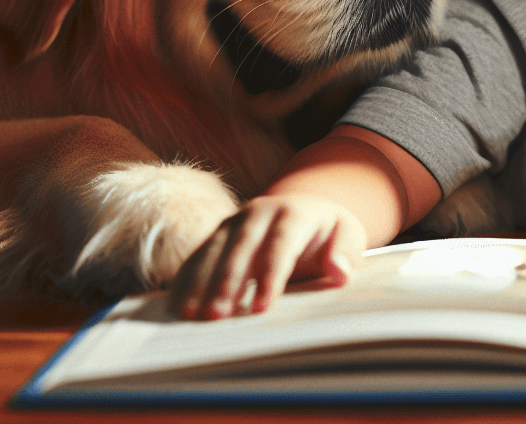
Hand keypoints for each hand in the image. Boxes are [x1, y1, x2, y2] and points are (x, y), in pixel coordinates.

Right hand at [169, 194, 365, 319]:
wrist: (307, 209)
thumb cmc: (330, 232)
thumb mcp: (349, 236)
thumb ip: (346, 253)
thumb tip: (339, 272)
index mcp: (294, 212)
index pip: (280, 245)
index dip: (270, 276)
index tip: (260, 308)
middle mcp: (260, 211)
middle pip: (241, 247)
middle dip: (226, 282)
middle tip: (216, 316)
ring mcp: (236, 220)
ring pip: (214, 250)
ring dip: (200, 282)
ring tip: (189, 314)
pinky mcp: (220, 232)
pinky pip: (199, 254)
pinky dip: (187, 278)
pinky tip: (176, 303)